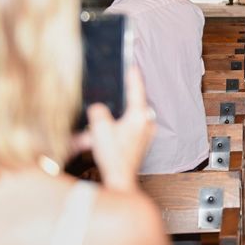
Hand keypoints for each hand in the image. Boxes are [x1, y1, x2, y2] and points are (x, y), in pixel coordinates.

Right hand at [74, 67, 154, 191]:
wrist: (120, 178)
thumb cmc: (113, 157)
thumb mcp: (99, 129)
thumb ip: (98, 112)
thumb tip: (98, 107)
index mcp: (139, 117)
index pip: (136, 90)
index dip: (133, 76)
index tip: (132, 65)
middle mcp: (146, 123)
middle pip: (135, 102)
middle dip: (126, 96)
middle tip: (120, 85)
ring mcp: (147, 133)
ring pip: (134, 115)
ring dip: (124, 111)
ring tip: (113, 109)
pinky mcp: (143, 141)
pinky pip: (133, 126)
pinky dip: (124, 123)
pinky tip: (114, 128)